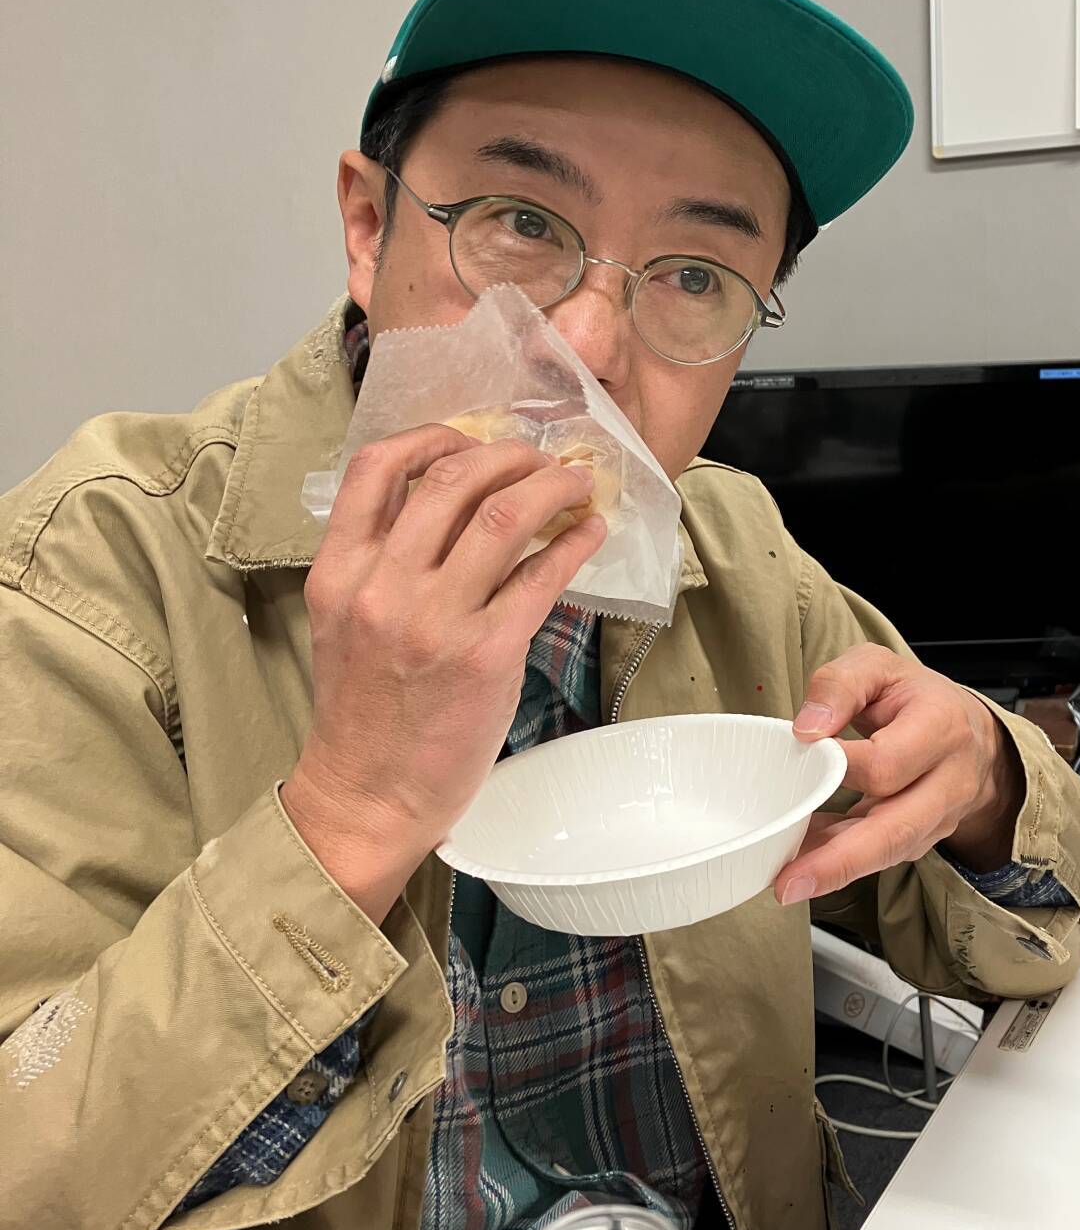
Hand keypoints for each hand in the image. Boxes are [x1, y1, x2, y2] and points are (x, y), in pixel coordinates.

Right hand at [281, 422, 606, 923]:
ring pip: (503, 516)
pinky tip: (589, 533)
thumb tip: (455, 503)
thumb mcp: (346, 620)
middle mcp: (382, 586)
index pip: (376, 468)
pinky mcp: (487, 655)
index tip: (469, 437)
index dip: (432, 436)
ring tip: (574, 483)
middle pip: (453, 479)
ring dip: (550, 486)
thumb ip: (381, 560)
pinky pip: (540, 576)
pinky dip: (573, 543)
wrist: (369, 793)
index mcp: (340, 571)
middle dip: (509, 454)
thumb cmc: (365, 710)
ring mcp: (435, 620)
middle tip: (539, 457)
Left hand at [774, 646, 1022, 905]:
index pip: (887, 762)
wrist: (972, 733)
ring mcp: (939, 818)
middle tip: (789, 881)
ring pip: (888, 852)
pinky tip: (802, 860)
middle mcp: (949, 781)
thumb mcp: (879, 667)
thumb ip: (840, 686)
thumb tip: (807, 729)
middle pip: (896, 829)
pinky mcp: (922, 839)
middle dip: (840, 860)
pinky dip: (838, 861)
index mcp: (941, 728)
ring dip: (834, 871)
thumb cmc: (917, 698)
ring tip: (786, 882)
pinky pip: (879, 856)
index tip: (799, 757)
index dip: (840, 765)